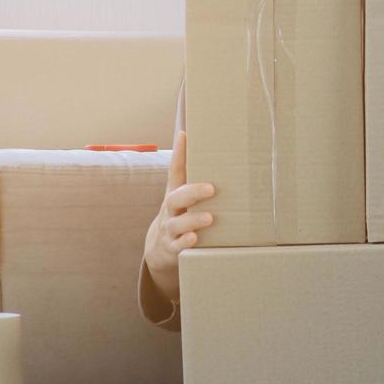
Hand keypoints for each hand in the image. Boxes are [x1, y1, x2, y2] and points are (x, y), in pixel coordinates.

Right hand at [143, 130, 215, 300]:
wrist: (159, 248)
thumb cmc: (180, 216)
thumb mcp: (184, 199)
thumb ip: (197, 182)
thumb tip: (224, 157)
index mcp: (175, 194)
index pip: (175, 171)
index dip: (179, 153)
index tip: (184, 135)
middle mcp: (170, 210)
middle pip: (176, 197)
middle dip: (193, 192)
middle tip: (211, 188)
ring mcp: (170, 229)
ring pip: (177, 223)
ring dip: (193, 220)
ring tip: (209, 218)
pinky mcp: (172, 247)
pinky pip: (177, 245)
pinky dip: (185, 242)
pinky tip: (195, 238)